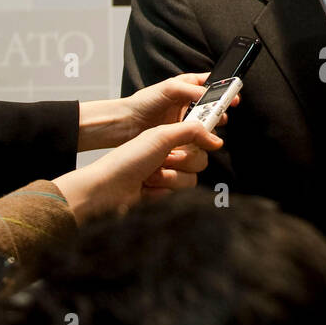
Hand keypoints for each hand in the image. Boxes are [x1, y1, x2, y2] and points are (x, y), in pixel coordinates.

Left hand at [55, 119, 222, 221]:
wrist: (109, 187)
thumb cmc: (128, 159)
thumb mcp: (161, 136)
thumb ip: (192, 132)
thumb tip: (216, 139)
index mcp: (170, 136)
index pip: (200, 137)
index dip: (204, 140)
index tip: (208, 143)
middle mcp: (171, 154)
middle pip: (200, 160)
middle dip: (183, 162)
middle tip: (166, 159)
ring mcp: (168, 174)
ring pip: (191, 179)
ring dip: (170, 178)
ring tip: (151, 175)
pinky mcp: (165, 191)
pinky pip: (179, 193)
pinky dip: (163, 191)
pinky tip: (147, 187)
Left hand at [77, 73, 236, 151]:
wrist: (125, 125)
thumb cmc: (142, 103)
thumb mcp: (169, 89)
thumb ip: (191, 89)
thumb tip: (209, 96)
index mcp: (187, 87)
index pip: (212, 85)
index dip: (224, 90)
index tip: (233, 97)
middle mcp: (188, 103)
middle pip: (213, 107)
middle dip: (219, 112)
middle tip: (221, 116)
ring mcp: (185, 121)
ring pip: (207, 124)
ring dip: (210, 127)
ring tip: (210, 129)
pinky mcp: (181, 136)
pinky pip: (197, 137)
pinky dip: (200, 138)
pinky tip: (198, 139)